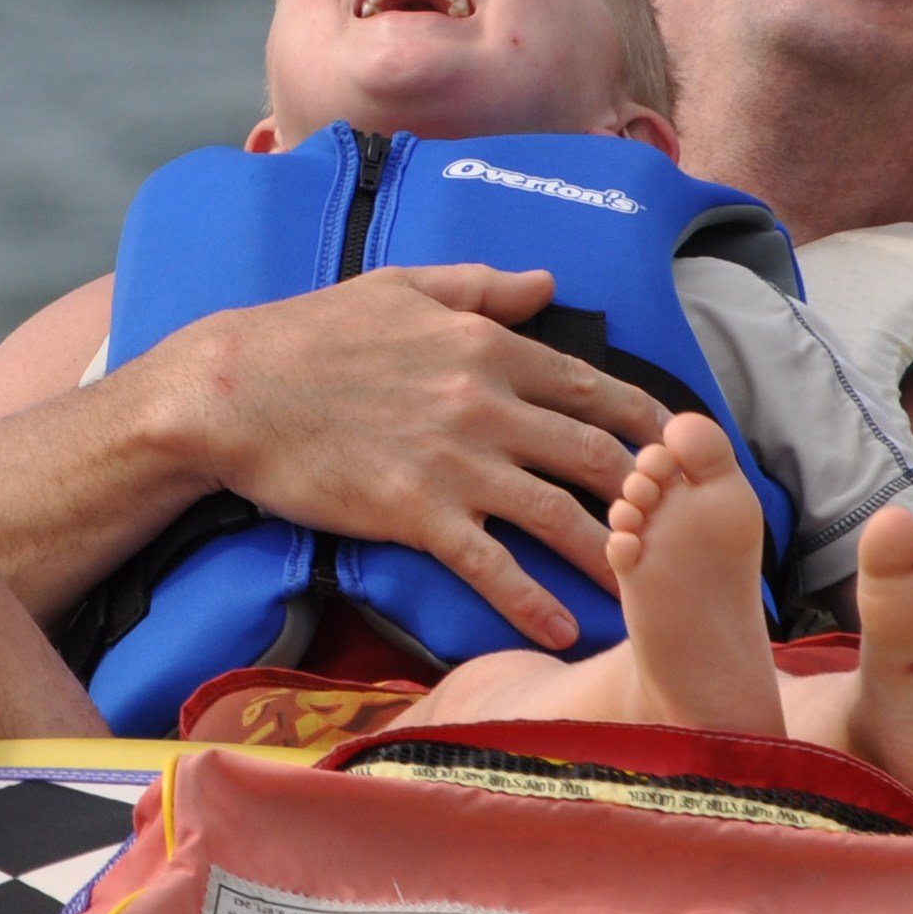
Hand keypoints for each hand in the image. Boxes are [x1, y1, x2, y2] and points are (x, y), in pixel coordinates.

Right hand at [140, 265, 665, 648]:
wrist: (233, 391)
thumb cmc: (311, 334)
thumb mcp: (403, 286)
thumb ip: (483, 287)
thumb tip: (548, 283)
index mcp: (487, 347)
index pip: (591, 386)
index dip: (644, 420)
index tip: (677, 447)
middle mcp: (486, 404)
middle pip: (593, 454)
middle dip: (646, 493)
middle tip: (679, 524)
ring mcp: (455, 463)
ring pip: (558, 516)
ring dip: (610, 554)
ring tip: (645, 588)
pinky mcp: (416, 515)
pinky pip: (492, 566)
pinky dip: (534, 602)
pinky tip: (566, 630)